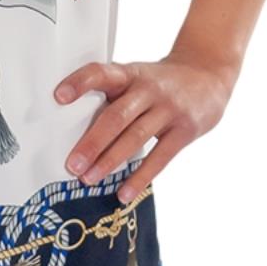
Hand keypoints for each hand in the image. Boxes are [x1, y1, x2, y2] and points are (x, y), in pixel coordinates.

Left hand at [53, 50, 237, 202]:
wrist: (208, 74)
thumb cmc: (160, 81)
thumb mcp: (136, 76)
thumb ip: (112, 95)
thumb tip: (73, 128)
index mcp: (130, 73)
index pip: (102, 72)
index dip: (80, 82)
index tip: (58, 97)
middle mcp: (148, 89)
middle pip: (116, 116)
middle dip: (92, 142)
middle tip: (72, 165)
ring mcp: (168, 109)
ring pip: (135, 137)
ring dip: (110, 161)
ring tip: (88, 179)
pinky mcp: (184, 130)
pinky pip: (160, 157)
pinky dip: (140, 178)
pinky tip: (123, 193)